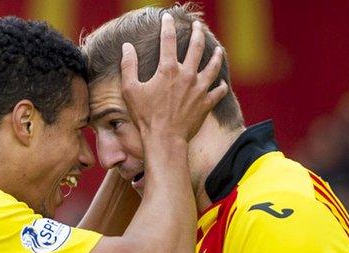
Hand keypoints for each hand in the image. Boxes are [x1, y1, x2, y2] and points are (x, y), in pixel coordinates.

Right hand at [120, 13, 227, 140]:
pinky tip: (221, 83)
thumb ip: (129, 66)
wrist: (165, 139)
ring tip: (219, 49)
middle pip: (196, 47)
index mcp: (168, 69)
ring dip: (216, 56)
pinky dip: (221, 86)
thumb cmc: (145, 116)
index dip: (167, 25)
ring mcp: (200, 89)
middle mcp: (187, 75)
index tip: (167, 17)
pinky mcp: (206, 103)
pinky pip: (218, 91)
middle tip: (198, 26)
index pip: (168, 40)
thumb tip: (127, 47)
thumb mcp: (130, 90)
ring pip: (213, 66)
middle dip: (197, 33)